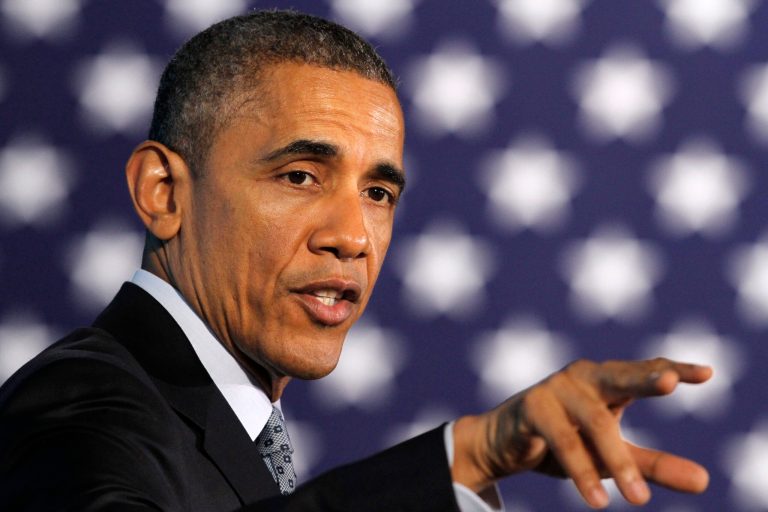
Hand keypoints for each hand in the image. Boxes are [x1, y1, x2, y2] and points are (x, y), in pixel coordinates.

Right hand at [451, 358, 712, 508]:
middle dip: (644, 378)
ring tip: (640, 501)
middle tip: (669, 382)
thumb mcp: (611, 455)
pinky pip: (563, 440)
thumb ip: (653, 465)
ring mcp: (555, 388)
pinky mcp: (532, 407)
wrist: (501, 444)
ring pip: (594, 421)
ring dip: (617, 461)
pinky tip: (599, 499)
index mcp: (605, 380)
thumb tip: (705, 482)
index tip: (707, 374)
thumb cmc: (563, 440)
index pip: (645, 370)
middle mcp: (582, 376)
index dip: (675, 370)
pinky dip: (582, 471)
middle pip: (619, 375)